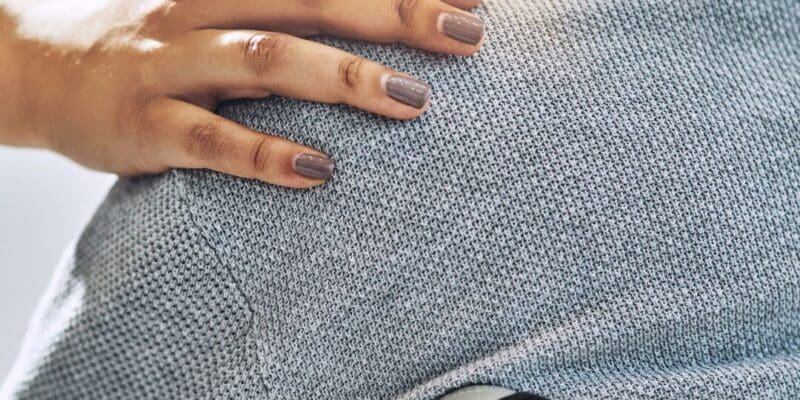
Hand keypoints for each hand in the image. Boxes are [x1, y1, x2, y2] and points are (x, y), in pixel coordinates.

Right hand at [0, 0, 483, 187]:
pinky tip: (320, 173)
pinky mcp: (146, 125)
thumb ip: (282, 13)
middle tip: (467, 37)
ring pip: (268, 59)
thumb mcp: (216, 10)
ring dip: (344, 78)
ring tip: (415, 104)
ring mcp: (172, 65)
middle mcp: (205, 11)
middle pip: (311, 2)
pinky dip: (266, 155)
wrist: (38, 69)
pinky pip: (212, 140)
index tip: (470, 0)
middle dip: (394, 16)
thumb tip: (358, 30)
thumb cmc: (154, 44)